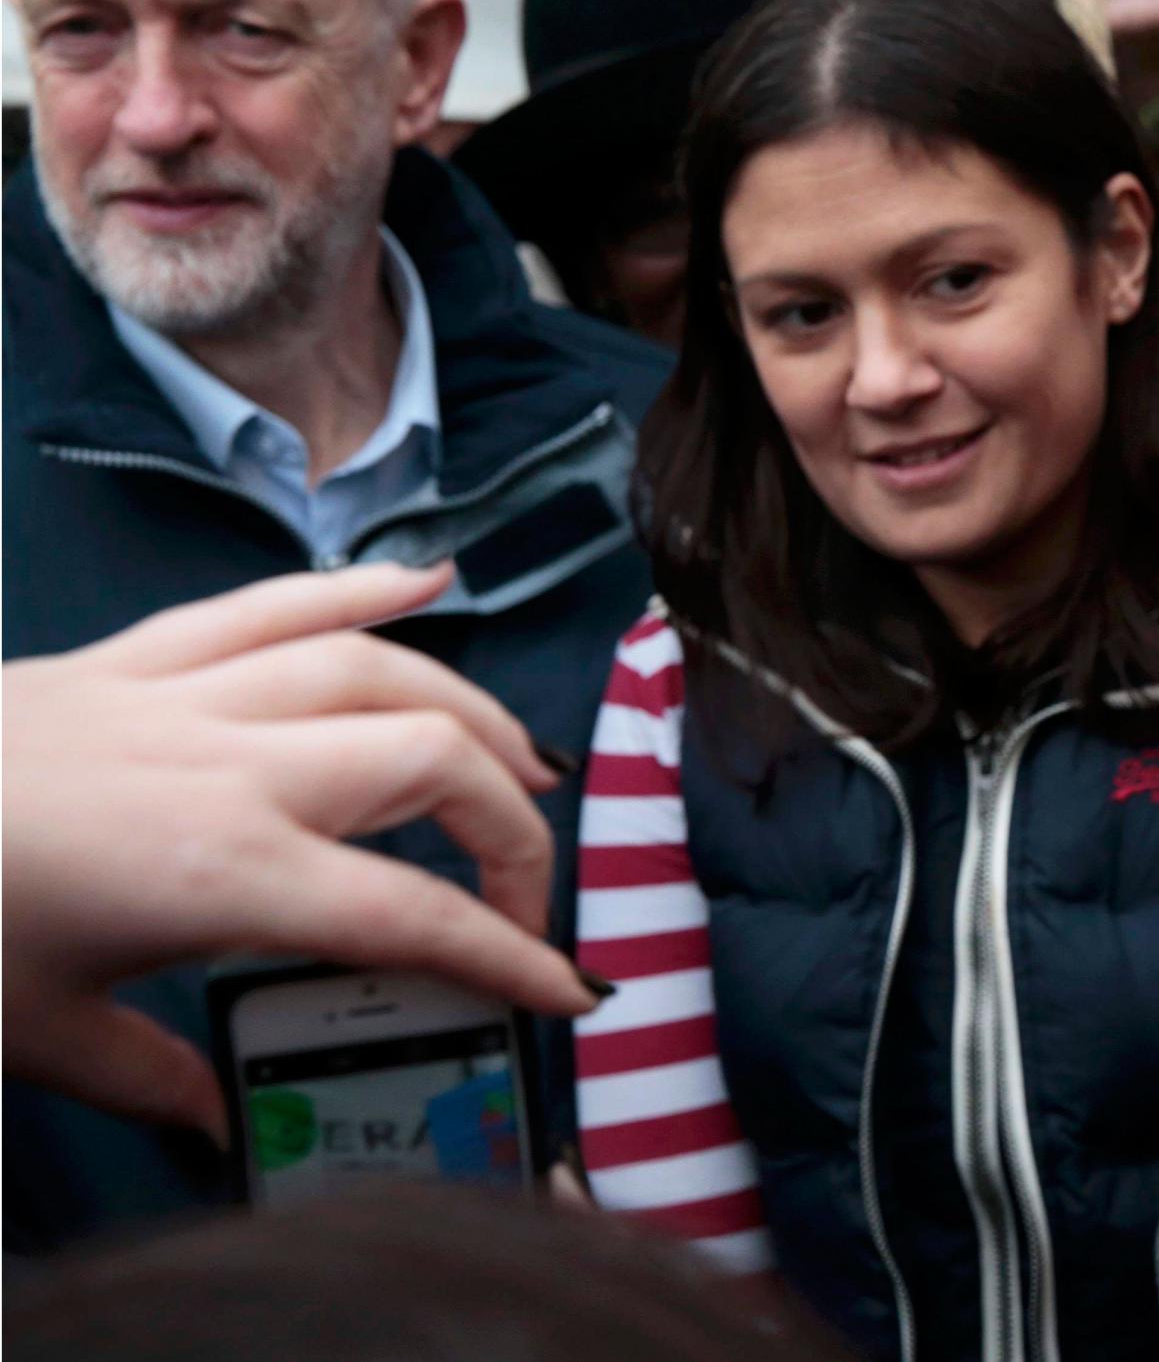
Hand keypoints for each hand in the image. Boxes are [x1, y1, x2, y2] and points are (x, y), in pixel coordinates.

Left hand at [2, 565, 596, 1140]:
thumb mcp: (36, 1034)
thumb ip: (152, 1077)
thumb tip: (220, 1117)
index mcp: (222, 870)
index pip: (412, 911)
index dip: (509, 954)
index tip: (565, 987)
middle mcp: (231, 766)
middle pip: (434, 761)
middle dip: (512, 828)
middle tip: (520, 897)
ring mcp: (187, 696)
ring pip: (378, 670)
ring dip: (469, 710)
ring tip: (516, 763)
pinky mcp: (135, 657)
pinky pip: (273, 604)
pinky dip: (356, 586)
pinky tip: (423, 582)